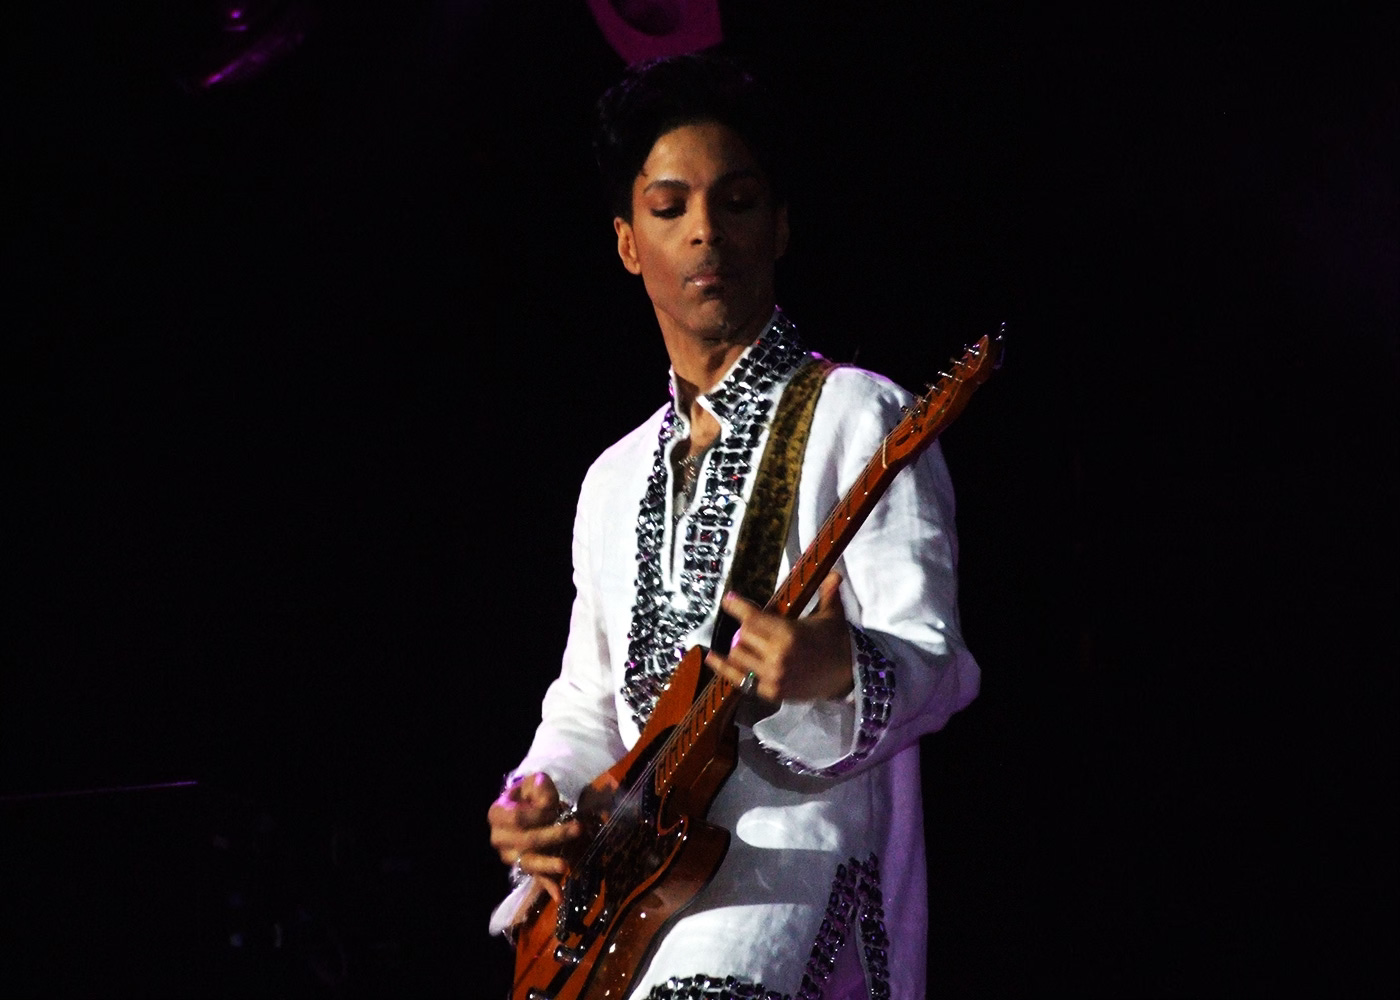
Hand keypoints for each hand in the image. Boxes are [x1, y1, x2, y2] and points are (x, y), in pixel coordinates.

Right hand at [487, 771, 581, 902]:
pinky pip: (536, 878)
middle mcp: (499, 838)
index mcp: (497, 814)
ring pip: (529, 863)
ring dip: (548, 864)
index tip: (554, 807)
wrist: (526, 807)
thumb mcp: (535, 782)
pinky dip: (548, 886)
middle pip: (525, 841)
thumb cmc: (530, 794)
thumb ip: (541, 788)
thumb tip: (548, 805)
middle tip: (578, 829)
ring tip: (565, 865)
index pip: (516, 818)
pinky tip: (559, 896)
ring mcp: (510, 856)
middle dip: (553, 835)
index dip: (537, 814)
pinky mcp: (525, 868)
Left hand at [705, 572, 854, 702]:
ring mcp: (773, 676)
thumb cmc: (838, 642)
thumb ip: (828, 593)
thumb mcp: (833, 616)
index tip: (728, 600)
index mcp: (790, 634)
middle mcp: (777, 656)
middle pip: (743, 635)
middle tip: (750, 624)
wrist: (850, 676)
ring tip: (741, 641)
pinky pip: (740, 680)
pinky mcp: (771, 692)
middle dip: (744, 628)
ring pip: (738, 656)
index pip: (753, 618)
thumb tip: (834, 573)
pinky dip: (726, 668)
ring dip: (738, 646)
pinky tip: (713, 657)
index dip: (738, 607)